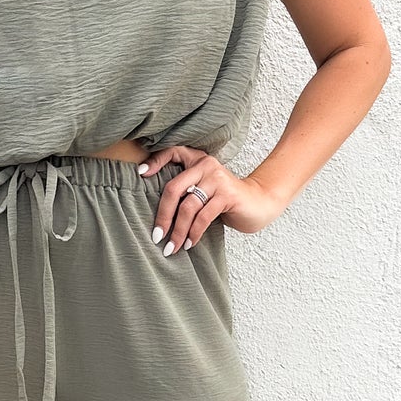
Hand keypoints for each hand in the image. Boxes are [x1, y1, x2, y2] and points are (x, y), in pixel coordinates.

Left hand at [138, 144, 286, 253]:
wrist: (259, 203)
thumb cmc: (225, 200)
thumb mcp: (204, 189)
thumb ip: (186, 190)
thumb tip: (158, 213)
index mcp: (198, 160)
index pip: (172, 152)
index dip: (155, 161)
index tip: (140, 174)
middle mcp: (206, 165)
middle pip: (173, 189)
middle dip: (162, 215)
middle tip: (156, 236)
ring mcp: (217, 180)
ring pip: (187, 207)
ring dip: (178, 231)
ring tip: (172, 247)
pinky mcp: (227, 195)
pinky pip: (203, 217)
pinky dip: (194, 233)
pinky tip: (189, 244)